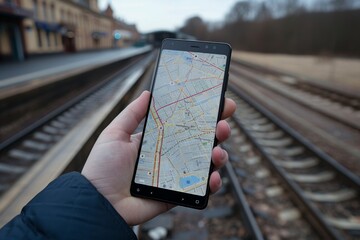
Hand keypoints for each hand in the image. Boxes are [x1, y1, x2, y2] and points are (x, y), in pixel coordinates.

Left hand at [82, 91, 235, 225]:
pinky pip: (202, 188)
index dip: (204, 112)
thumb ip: (132, 114)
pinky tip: (212, 178)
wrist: (100, 203)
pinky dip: (213, 183)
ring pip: (208, 162)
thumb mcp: (115, 134)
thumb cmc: (103, 168)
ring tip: (217, 152)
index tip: (220, 102)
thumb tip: (148, 93)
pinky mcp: (180, 193)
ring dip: (220, 155)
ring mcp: (178, 174)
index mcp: (160, 139)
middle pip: (203, 140)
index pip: (186, 122)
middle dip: (219, 130)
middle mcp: (172, 154)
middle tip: (222, 125)